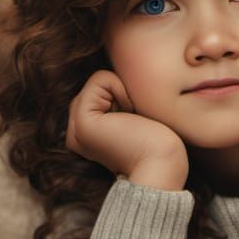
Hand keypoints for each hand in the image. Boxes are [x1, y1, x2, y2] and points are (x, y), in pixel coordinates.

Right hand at [66, 70, 187, 183]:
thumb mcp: (131, 117)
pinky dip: (121, 90)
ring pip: (98, 81)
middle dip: (122, 95)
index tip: (134, 125)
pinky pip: (100, 79)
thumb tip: (115, 74)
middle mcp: (75, 134)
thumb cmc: (159, 141)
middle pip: (96, 86)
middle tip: (134, 124)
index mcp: (85, 135)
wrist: (163, 163)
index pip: (99, 92)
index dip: (124, 98)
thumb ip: (114, 101)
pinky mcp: (83, 122)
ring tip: (131, 122)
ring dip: (123, 94)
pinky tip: (128, 116)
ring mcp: (76, 129)